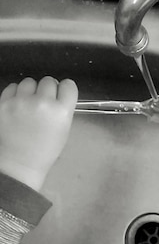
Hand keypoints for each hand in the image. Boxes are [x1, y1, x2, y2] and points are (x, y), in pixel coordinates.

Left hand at [0, 76, 77, 190]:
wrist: (19, 162)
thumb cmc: (44, 150)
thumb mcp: (63, 131)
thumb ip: (63, 110)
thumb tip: (57, 94)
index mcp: (61, 112)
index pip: (69, 85)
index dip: (65, 89)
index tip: (61, 95)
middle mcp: (42, 103)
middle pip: (49, 81)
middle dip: (47, 90)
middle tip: (43, 104)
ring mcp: (21, 101)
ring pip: (29, 82)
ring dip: (31, 91)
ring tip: (29, 105)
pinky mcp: (4, 102)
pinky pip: (13, 87)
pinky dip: (16, 94)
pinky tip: (18, 106)